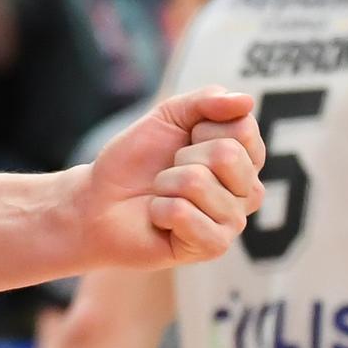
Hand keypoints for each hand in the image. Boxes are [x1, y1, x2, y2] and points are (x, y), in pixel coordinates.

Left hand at [79, 87, 264, 268]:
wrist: (101, 199)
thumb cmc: (138, 159)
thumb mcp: (169, 115)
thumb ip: (207, 100)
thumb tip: (246, 101)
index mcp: (244, 157)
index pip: (243, 128)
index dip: (202, 126)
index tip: (186, 138)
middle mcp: (246, 191)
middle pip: (227, 154)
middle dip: (183, 156)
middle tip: (171, 169)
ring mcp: (232, 221)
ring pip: (198, 182)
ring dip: (166, 183)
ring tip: (163, 194)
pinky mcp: (213, 247)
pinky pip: (184, 214)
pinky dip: (160, 210)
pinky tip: (160, 218)